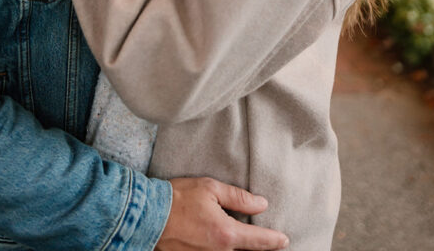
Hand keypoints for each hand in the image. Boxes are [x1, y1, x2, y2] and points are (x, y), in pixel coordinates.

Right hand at [157, 178, 287, 250]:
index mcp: (226, 233)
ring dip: (241, 247)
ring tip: (249, 240)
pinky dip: (225, 249)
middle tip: (271, 241)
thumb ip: (238, 198)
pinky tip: (225, 240)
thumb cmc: (179, 198)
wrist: (149, 215)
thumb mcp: (211, 189)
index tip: (284, 240)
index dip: (274, 240)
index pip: (258, 240)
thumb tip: (261, 205)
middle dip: (259, 247)